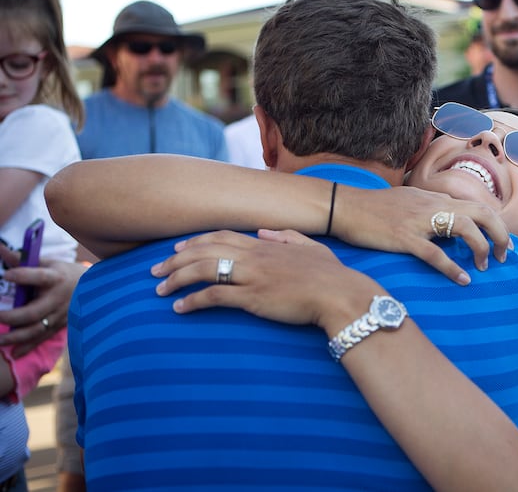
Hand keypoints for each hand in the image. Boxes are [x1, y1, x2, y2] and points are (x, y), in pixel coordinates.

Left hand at [0, 245, 85, 356]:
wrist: (94, 288)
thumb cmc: (64, 273)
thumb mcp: (48, 263)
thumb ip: (23, 260)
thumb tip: (0, 249)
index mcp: (56, 277)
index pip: (39, 276)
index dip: (23, 276)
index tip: (6, 275)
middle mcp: (59, 298)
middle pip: (35, 311)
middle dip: (12, 316)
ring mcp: (60, 315)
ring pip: (37, 329)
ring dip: (16, 336)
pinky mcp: (60, 325)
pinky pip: (43, 338)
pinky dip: (28, 347)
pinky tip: (14, 353)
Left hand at [152, 230, 385, 332]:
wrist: (339, 294)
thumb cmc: (331, 275)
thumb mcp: (311, 248)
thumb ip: (287, 236)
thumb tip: (264, 231)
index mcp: (265, 243)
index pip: (221, 236)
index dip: (195, 241)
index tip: (177, 249)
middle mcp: (254, 255)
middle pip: (204, 250)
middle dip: (174, 260)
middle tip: (154, 271)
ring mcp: (251, 275)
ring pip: (203, 270)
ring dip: (176, 279)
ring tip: (159, 291)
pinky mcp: (252, 297)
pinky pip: (214, 296)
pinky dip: (192, 301)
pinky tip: (179, 308)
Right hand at [334, 185, 511, 284]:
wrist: (345, 206)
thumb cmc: (374, 207)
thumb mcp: (409, 200)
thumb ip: (430, 208)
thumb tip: (448, 220)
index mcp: (434, 198)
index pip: (476, 206)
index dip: (495, 224)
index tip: (502, 242)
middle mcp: (432, 205)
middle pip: (480, 212)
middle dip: (499, 233)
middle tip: (504, 255)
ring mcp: (419, 221)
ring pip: (464, 228)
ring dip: (481, 248)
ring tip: (485, 266)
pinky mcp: (404, 237)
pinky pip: (435, 254)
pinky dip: (452, 268)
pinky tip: (462, 280)